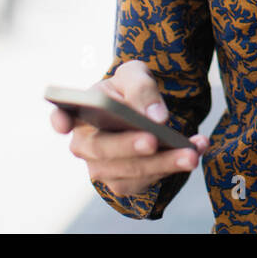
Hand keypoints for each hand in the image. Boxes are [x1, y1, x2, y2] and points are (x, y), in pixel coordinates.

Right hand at [49, 59, 209, 197]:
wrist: (142, 112)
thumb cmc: (129, 91)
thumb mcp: (135, 75)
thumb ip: (141, 87)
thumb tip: (155, 115)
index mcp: (79, 113)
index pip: (61, 117)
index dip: (60, 120)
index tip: (63, 122)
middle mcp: (85, 145)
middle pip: (102, 149)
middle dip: (129, 146)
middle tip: (153, 141)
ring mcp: (102, 168)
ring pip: (130, 170)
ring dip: (164, 162)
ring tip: (192, 152)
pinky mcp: (124, 182)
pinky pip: (148, 181)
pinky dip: (174, 167)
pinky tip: (196, 151)